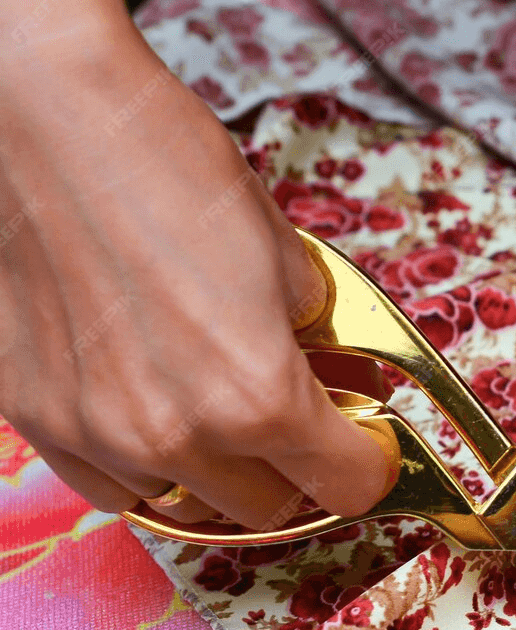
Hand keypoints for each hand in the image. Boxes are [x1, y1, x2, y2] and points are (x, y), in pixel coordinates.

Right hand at [0, 28, 397, 528]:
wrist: (42, 119)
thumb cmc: (166, 165)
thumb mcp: (286, 254)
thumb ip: (315, 334)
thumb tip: (332, 371)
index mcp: (259, 398)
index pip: (349, 487)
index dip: (368, 462)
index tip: (366, 440)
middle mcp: (178, 436)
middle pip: (270, 510)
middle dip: (296, 470)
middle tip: (297, 423)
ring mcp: (98, 434)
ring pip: (186, 505)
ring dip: (217, 472)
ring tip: (218, 411)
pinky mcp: (34, 417)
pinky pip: (109, 484)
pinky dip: (142, 465)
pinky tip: (151, 411)